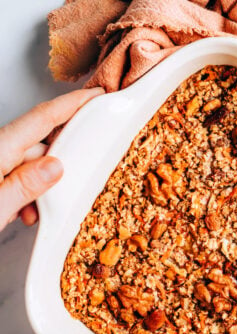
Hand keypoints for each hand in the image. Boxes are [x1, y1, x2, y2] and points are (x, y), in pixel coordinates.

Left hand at [0, 88, 103, 230]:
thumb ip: (25, 186)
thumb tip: (56, 167)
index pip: (43, 117)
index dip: (73, 103)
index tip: (96, 94)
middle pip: (39, 144)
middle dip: (58, 164)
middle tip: (71, 183)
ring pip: (28, 164)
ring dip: (39, 186)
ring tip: (34, 212)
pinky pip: (16, 174)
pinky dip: (24, 192)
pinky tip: (23, 212)